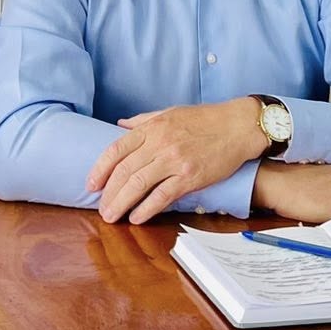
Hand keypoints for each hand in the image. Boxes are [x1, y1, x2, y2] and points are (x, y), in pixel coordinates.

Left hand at [85, 99, 268, 223]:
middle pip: (123, 171)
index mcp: (152, 127)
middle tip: (101, 208)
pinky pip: (162, 196)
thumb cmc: (206, 119)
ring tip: (112, 217)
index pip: (115, 150)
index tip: (91, 184)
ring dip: (121, 204)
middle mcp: (159, 143)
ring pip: (138, 185)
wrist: (238, 126)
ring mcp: (174, 161)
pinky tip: (137, 218)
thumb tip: (120, 125)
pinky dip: (146, 209)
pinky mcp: (190, 177)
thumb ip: (143, 120)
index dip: (99, 169)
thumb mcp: (170, 112)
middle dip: (108, 193)